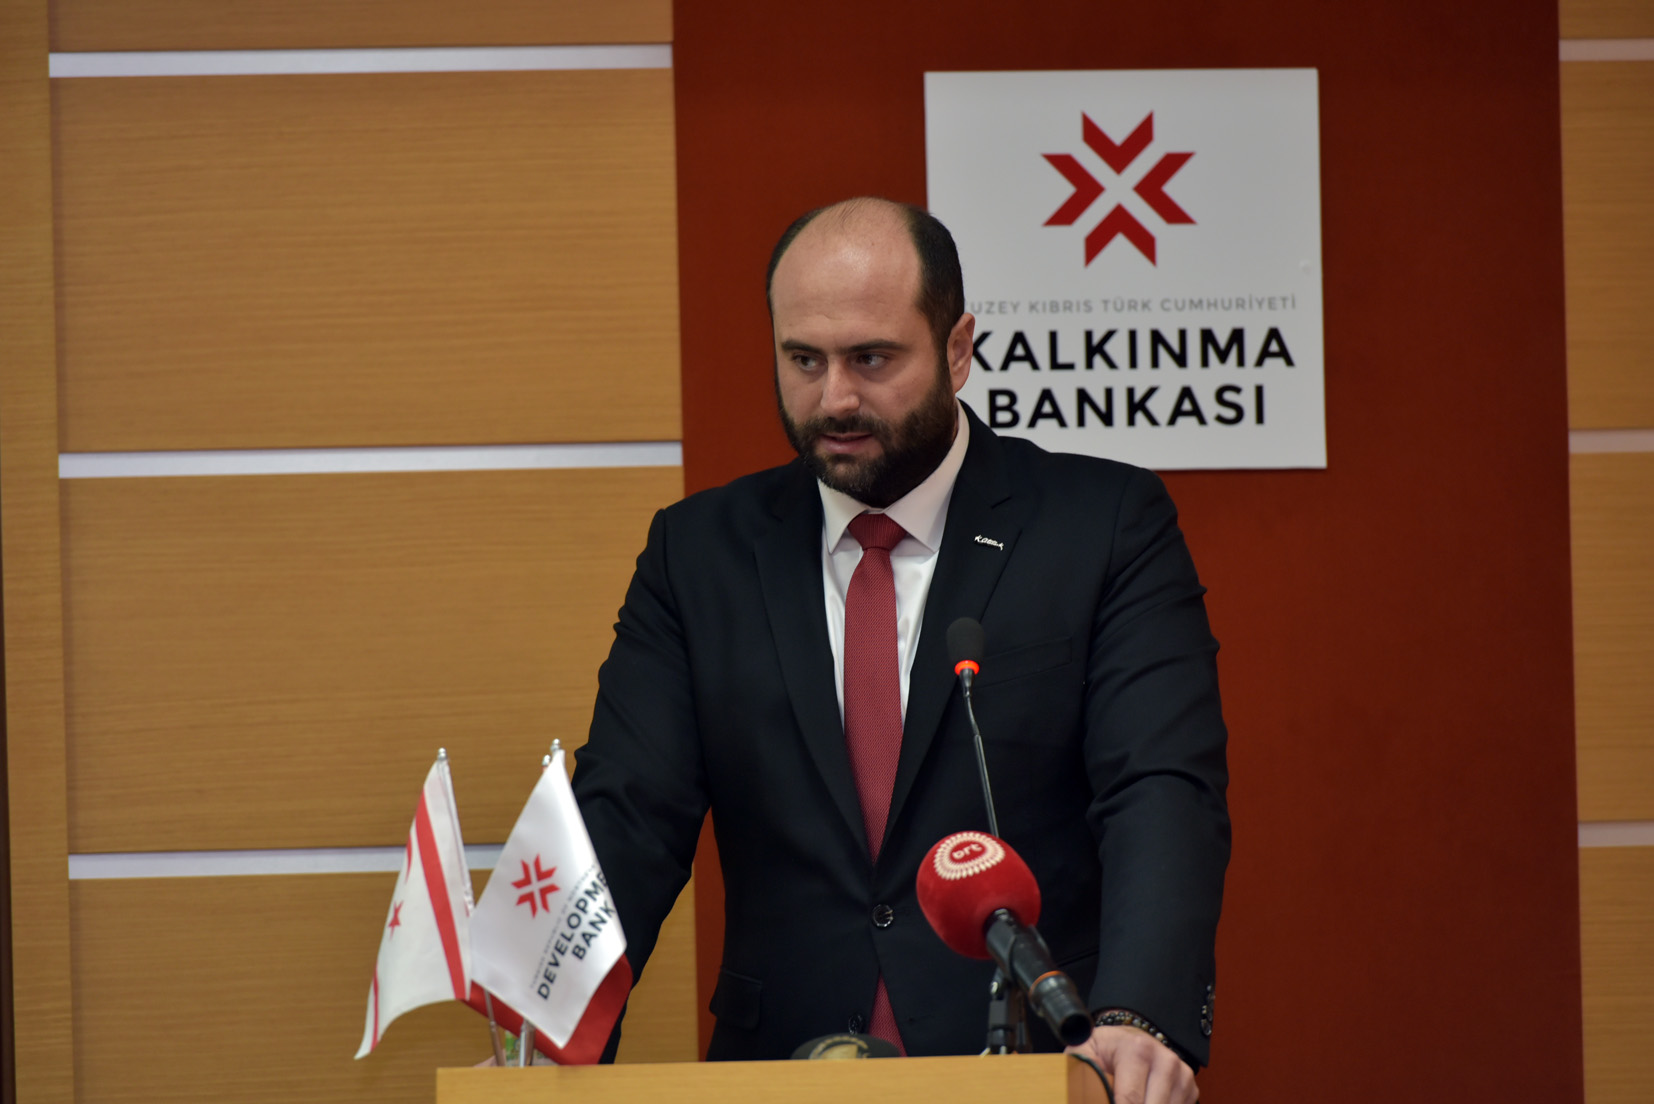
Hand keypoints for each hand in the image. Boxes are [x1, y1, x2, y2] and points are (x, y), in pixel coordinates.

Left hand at [1066, 1024, 1195, 1103]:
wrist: (1126, 1040)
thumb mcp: (1083, 1054)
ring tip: (1125, 1099)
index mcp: (1137, 1049)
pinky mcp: (1190, 1088)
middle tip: (1112, 1103)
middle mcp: (1165, 1060)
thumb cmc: (1102, 1051)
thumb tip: (1081, 1093)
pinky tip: (1145, 1100)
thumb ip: (1081, 1071)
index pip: (1130, 1100)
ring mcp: (1181, 1074)